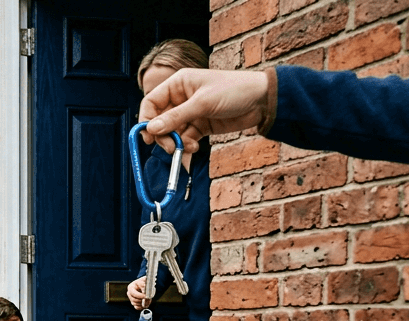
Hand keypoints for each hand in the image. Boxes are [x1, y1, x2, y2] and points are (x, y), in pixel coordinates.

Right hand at [126, 276, 150, 309]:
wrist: (146, 285)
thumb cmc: (145, 282)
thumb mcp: (144, 280)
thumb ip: (144, 285)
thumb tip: (144, 291)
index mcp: (130, 287)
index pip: (133, 293)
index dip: (140, 296)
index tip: (147, 296)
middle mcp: (129, 293)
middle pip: (134, 300)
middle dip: (142, 300)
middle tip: (149, 298)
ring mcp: (131, 299)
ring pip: (135, 304)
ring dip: (143, 303)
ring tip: (149, 300)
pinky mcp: (134, 303)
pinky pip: (137, 307)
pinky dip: (142, 307)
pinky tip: (146, 303)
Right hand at [139, 69, 271, 154]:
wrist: (263, 100)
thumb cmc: (234, 90)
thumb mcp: (203, 103)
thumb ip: (176, 117)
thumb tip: (151, 129)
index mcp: (178, 84)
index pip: (151, 102)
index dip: (146, 119)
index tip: (148, 136)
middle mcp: (181, 97)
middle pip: (159, 120)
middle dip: (162, 135)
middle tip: (169, 147)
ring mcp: (191, 112)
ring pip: (172, 131)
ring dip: (175, 142)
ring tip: (184, 148)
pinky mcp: (201, 125)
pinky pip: (185, 137)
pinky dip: (186, 145)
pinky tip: (194, 148)